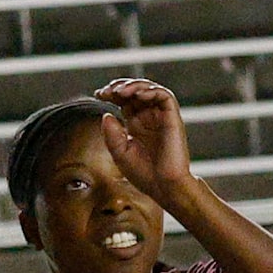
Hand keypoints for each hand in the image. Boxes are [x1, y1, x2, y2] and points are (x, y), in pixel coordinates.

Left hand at [96, 77, 194, 200]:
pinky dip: (151, 90)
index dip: (112, 94)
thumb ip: (111, 134)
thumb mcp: (119, 153)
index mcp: (136, 125)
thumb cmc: (144, 174)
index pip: (124, 101)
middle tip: (108, 91)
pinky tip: (138, 94)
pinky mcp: (173, 118)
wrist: (164, 187)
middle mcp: (149, 118)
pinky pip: (164, 96)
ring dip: (134, 85)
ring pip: (150, 89)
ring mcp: (161, 117)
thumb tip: (106, 114)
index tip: (99, 94)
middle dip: (120, 87)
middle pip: (136, 91)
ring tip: (120, 91)